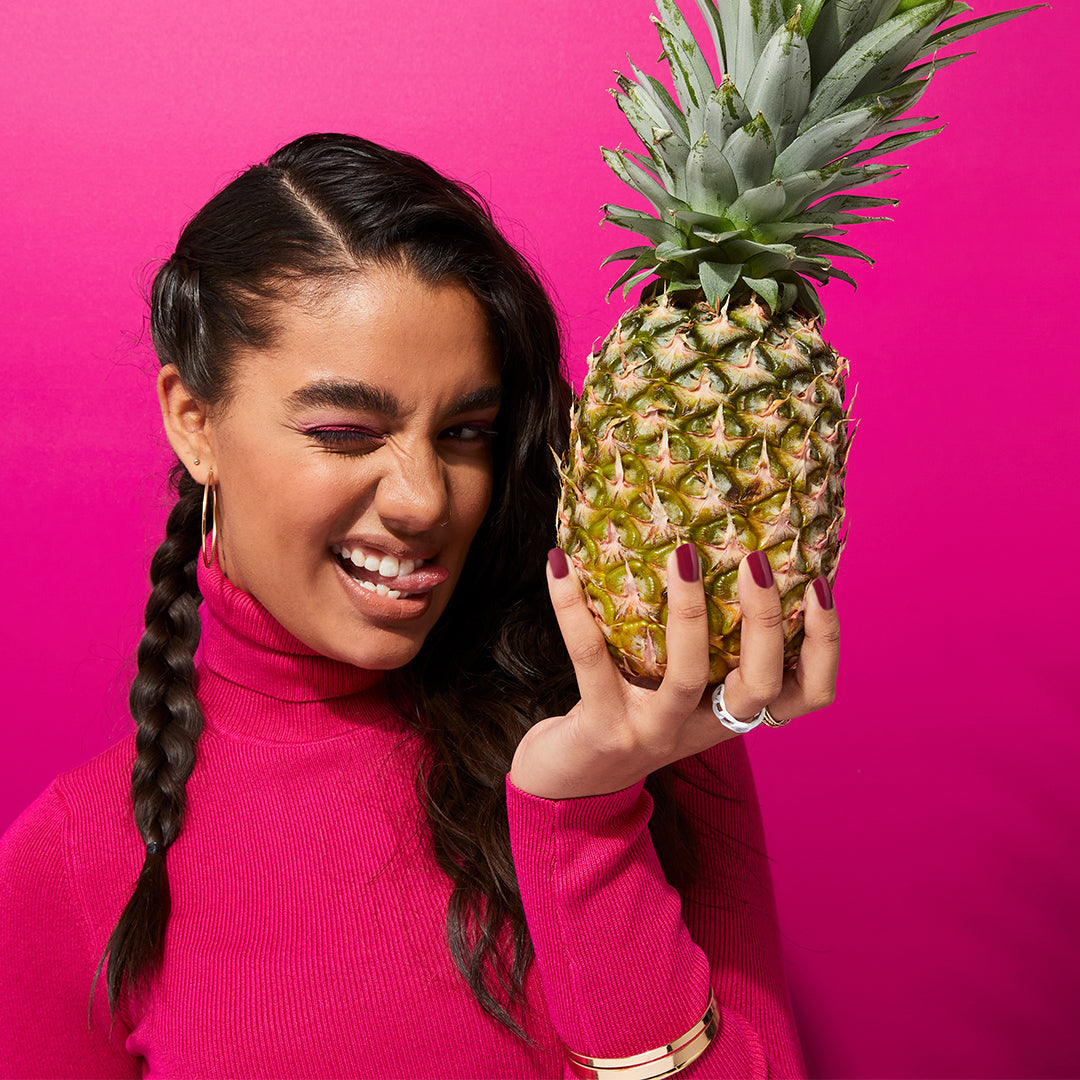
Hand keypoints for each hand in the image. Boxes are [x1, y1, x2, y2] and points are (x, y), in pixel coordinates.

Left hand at [508, 544, 839, 799]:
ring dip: (689, 612)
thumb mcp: (680, 689)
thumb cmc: (631, 715)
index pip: (807, 694)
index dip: (824, 645)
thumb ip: (707, 643)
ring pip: (688, 677)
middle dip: (767, 620)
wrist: (570, 785)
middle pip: (760, 684)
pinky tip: (559, 564)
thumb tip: (711, 546)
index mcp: (732, 714)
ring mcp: (653, 732)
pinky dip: (572, 607)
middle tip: (756, 561)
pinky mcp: (602, 728)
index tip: (820, 587)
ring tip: (684, 555)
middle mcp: (703, 728)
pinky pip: (590, 658)